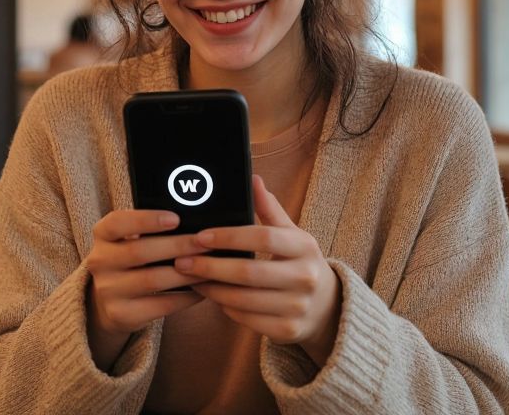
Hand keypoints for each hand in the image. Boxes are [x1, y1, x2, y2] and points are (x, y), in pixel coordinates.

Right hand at [84, 209, 209, 368]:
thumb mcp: (129, 239)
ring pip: (153, 280)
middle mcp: (99, 262)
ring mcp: (108, 290)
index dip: (146, 220)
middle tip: (206, 243)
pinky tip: (202, 289)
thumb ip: (151, 228)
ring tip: (210, 266)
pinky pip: (160, 305)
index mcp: (102, 235)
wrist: (109, 301)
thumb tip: (194, 219)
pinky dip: (185, 297)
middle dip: (178, 246)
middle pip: (140, 251)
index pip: (117, 222)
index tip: (175, 218)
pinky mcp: (121, 314)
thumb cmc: (131, 260)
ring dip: (186, 273)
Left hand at [178, 176, 341, 363]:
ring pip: (243, 299)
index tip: (200, 236)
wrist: (326, 306)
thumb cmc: (299, 263)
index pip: (263, 238)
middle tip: (183, 261)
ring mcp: (298, 307)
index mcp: (304, 247)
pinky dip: (226, 308)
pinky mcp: (288, 331)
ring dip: (211, 289)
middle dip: (210, 267)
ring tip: (191, 278)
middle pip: (249, 272)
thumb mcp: (291, 235)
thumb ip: (270, 210)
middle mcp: (305, 277)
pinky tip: (213, 296)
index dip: (229, 237)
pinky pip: (247, 319)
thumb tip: (253, 179)